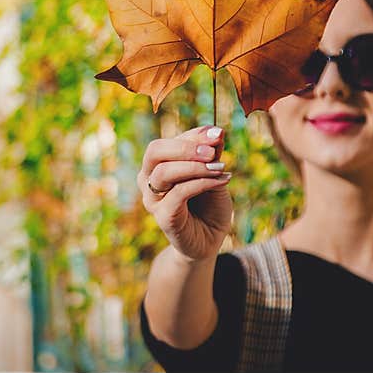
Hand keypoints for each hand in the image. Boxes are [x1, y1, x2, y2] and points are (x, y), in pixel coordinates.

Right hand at [137, 124, 233, 261]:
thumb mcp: (214, 174)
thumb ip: (212, 155)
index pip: (168, 142)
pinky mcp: (163, 217)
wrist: (209, 241)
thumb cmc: (209, 206)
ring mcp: (153, 200)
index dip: (193, 135)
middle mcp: (149, 180)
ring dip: (195, 166)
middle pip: (155, 151)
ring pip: (164, 172)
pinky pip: (179, 193)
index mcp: (157, 166)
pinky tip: (223, 180)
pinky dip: (203, 182)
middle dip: (185, 147)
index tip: (218, 134)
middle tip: (213, 151)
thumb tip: (217, 131)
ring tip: (220, 166)